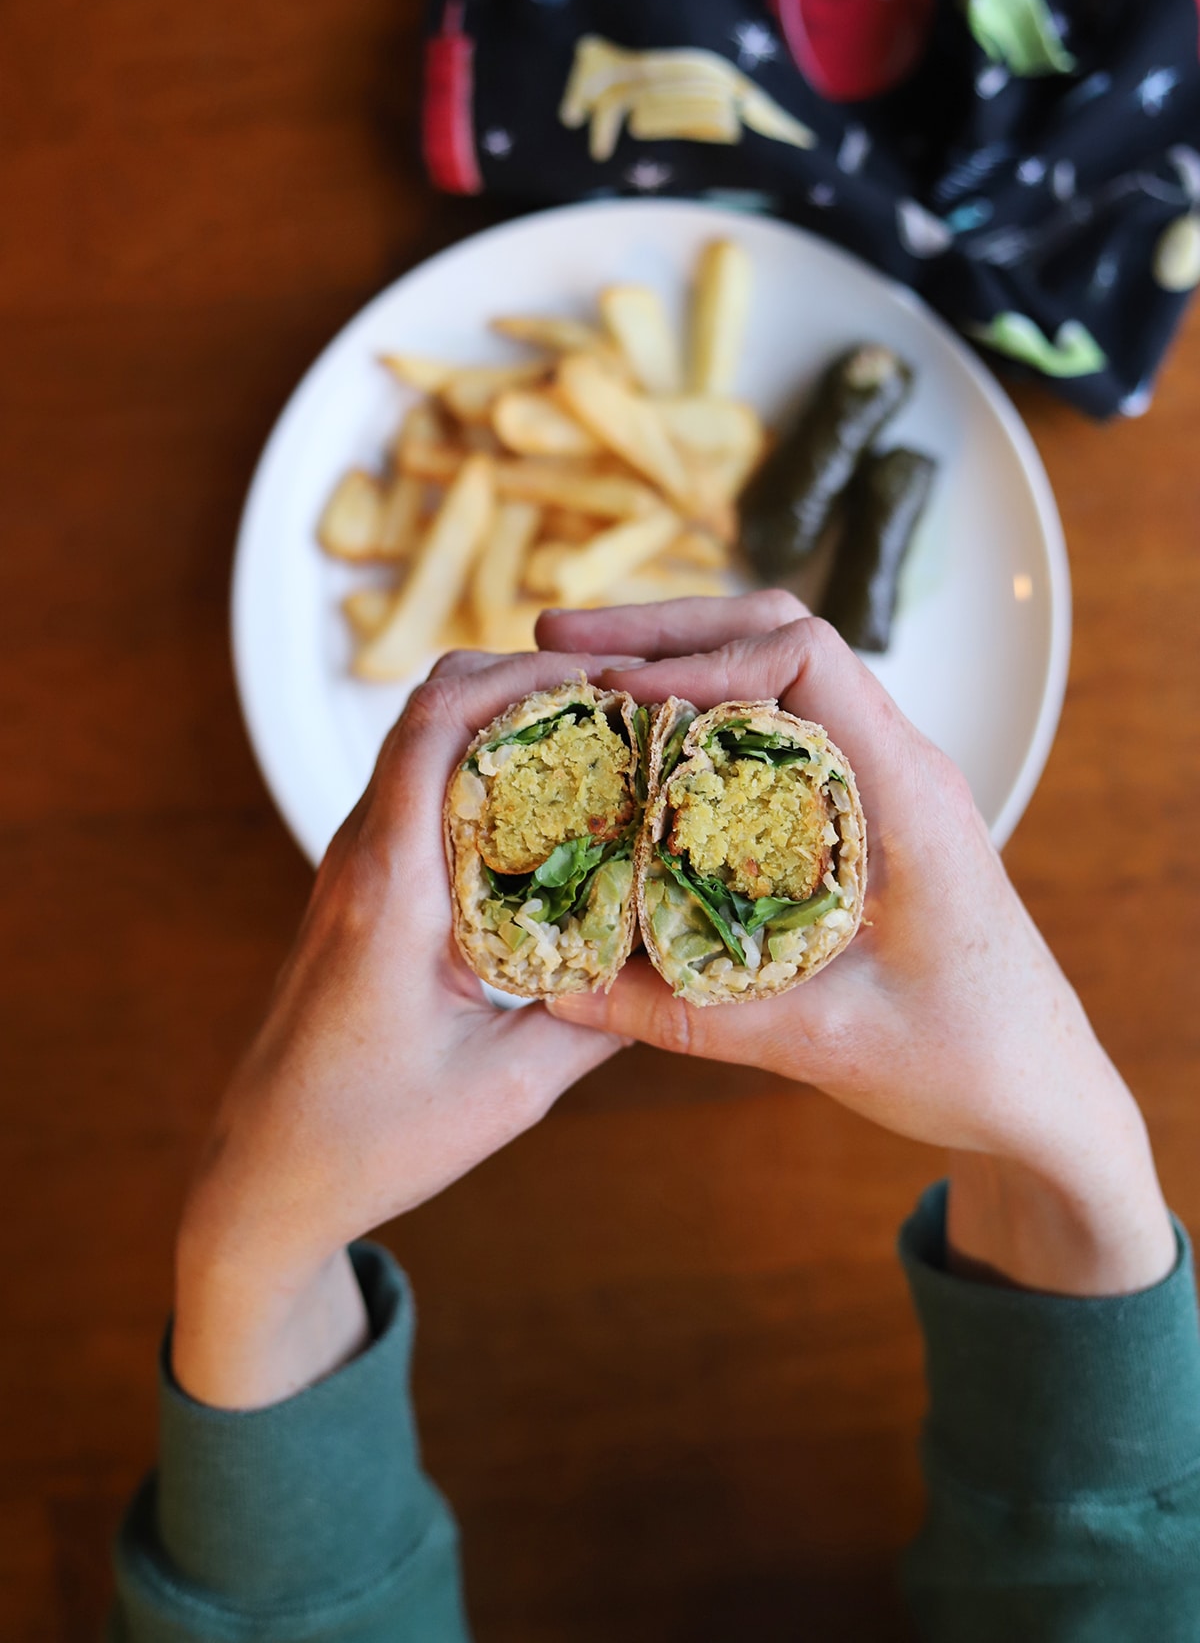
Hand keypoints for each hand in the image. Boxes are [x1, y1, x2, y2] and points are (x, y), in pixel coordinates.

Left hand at [174, 649, 634, 1408]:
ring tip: (600, 744)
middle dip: (524, 682)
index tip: (610, 682)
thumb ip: (599, 1018)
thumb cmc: (374, 1140)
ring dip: (502, 724)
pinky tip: (549, 812)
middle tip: (622, 705)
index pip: (438, 721)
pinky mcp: (355, 894)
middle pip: (430, 708)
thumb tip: (681, 959)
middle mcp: (360, 857)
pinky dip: (480, 774)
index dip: (521, 676)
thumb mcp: (507, 1088)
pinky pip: (417, 795)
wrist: (263, 1178)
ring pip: (422, 746)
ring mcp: (350, 870)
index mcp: (390, 884)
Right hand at [538, 597, 1174, 1297]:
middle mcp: (899, 762)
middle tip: (557, 647)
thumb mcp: (823, 1042)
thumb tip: (562, 991)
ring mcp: (885, 779)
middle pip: (781, 635)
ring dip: (683, 661)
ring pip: (780, 673)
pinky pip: (784, 728)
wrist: (1044, 1090)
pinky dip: (708, 714)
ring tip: (581, 679)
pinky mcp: (867, 809)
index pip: (806, 656)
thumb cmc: (967, 1060)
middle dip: (666, 632)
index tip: (617, 696)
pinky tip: (642, 746)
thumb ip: (690, 1018)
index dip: (702, 656)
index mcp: (906, 791)